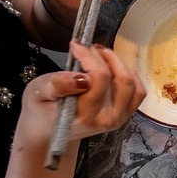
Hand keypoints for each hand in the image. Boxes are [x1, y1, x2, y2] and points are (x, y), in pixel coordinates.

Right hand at [20, 40, 144, 142]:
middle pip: (122, 80)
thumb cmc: (42, 110)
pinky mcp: (125, 114)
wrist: (50, 132)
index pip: (99, 78)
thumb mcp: (38, 93)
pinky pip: (138, 91)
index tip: (76, 45)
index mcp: (85, 115)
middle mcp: (107, 118)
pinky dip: (129, 75)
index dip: (89, 56)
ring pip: (133, 84)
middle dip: (108, 57)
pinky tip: (112, 69)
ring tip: (101, 56)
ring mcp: (119, 117)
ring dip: (120, 65)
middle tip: (91, 48)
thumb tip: (79, 78)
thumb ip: (57, 85)